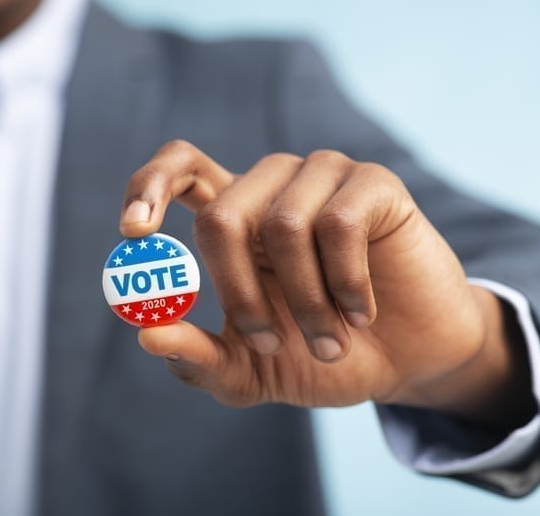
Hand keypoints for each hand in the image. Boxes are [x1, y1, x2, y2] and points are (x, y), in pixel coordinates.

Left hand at [121, 140, 532, 425]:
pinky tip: (361, 311)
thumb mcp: (250, 370)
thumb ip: (199, 358)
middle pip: (222, 213)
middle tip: (266, 342)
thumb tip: (145, 334)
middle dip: (239, 293)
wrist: (406, 361)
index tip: (133, 234)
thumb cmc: (319, 355)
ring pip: (283, 225)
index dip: (148, 188)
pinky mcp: (373, 184)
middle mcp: (272, 187)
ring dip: (304, 302)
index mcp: (235, 217)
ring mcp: (323, 178)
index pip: (179, 169)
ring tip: (330, 340)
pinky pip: (339, 225)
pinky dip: (346, 284)